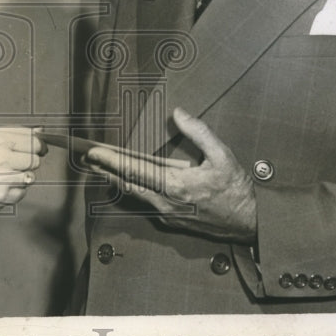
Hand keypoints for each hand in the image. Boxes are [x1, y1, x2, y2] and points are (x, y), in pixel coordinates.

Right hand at [0, 126, 46, 211]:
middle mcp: (1, 158)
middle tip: (15, 162)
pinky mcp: (2, 197)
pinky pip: (21, 193)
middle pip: (35, 160)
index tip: (38, 148)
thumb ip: (16, 132)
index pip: (34, 141)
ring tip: (5, 174)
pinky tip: (1, 185)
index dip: (38, 146)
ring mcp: (2, 179)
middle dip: (29, 161)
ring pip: (30, 177)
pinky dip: (14, 190)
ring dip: (22, 177)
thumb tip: (40, 132)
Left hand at [84, 107, 256, 242]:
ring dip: (115, 178)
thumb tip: (178, 113)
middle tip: (86, 155)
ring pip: (133, 194)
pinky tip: (124, 179)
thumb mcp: (222, 155)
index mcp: (175, 186)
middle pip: (126, 184)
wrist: (248, 223)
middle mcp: (165, 203)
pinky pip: (144, 201)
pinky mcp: (170, 219)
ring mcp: (166, 213)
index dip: (111, 160)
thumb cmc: (236, 189)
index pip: (134, 171)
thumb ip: (199, 132)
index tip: (93, 151)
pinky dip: (131, 188)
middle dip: (105, 168)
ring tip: (99, 165)